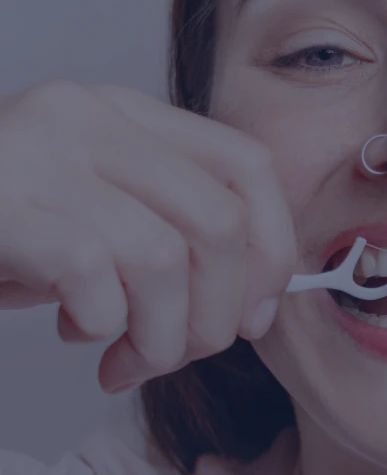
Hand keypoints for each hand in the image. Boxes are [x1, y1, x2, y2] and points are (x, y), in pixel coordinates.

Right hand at [0, 81, 295, 392]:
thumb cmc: (10, 229)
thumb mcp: (103, 214)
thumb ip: (174, 238)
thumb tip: (251, 304)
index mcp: (129, 116)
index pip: (249, 167)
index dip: (272, 250)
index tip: (255, 314)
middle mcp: (90, 117)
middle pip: (219, 224)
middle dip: (217, 315)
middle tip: (181, 353)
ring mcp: (39, 152)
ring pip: (164, 260)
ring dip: (161, 337)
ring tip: (128, 358)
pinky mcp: (0, 202)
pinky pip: (95, 276)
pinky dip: (105, 326)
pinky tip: (80, 333)